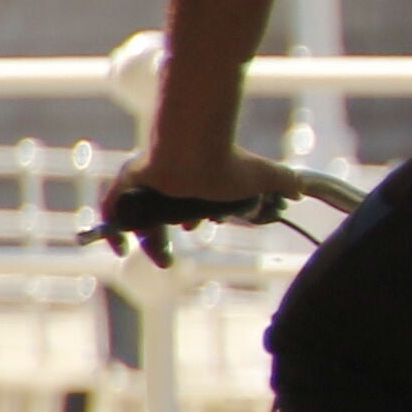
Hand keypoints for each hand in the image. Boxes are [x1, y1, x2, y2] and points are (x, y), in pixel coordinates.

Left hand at [96, 138, 286, 268]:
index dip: (198, 218)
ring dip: (150, 239)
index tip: (207, 225)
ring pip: (140, 215)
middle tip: (172, 256)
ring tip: (163, 258)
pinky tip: (119, 248)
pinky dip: (111, 228)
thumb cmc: (230, 162)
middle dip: (170, 235)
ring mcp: (146, 181)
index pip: (191, 202)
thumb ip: (284, 182)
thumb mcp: (264, 177)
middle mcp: (169, 180)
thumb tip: (300, 189)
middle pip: (163, 213)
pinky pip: (111, 207)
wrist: (198, 152)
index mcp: (196, 178)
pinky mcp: (129, 183)